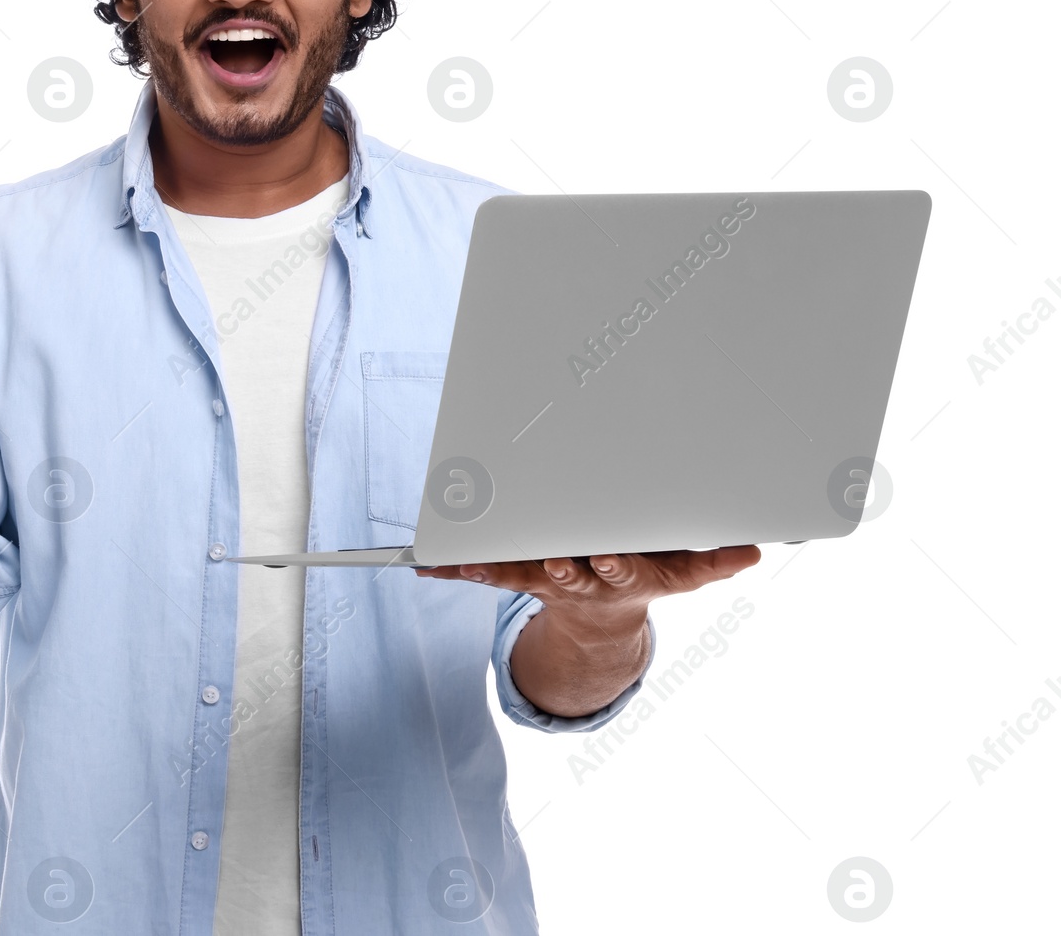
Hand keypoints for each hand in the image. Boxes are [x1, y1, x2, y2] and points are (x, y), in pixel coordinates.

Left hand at [416, 545, 760, 631]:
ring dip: (490, 569)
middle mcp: (579, 580)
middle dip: (557, 568)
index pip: (618, 570)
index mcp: (620, 577)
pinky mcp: (518, 576)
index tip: (604, 556)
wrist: (601, 626)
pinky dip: (454, 568)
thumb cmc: (642, 576)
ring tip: (462, 563)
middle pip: (567, 576)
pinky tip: (422, 564)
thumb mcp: (682, 575)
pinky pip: (483, 572)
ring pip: (517, 574)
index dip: (611, 565)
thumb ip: (714, 561)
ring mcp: (545, 581)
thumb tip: (754, 551)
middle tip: (546, 560)